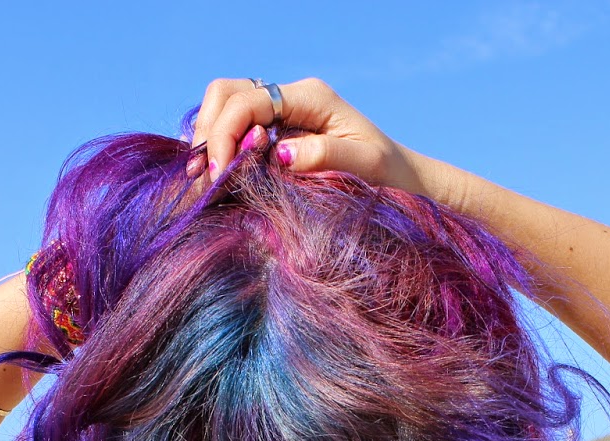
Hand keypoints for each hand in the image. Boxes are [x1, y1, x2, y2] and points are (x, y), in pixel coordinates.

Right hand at [188, 77, 433, 197]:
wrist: (401, 176)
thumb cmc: (389, 172)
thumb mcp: (365, 164)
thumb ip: (325, 154)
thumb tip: (279, 153)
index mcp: (310, 97)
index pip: (248, 101)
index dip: (224, 135)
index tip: (219, 174)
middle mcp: (291, 96)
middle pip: (226, 93)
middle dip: (209, 131)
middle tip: (208, 177)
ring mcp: (282, 110)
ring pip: (225, 106)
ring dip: (209, 138)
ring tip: (208, 178)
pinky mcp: (277, 129)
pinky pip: (236, 126)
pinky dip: (219, 147)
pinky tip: (218, 174)